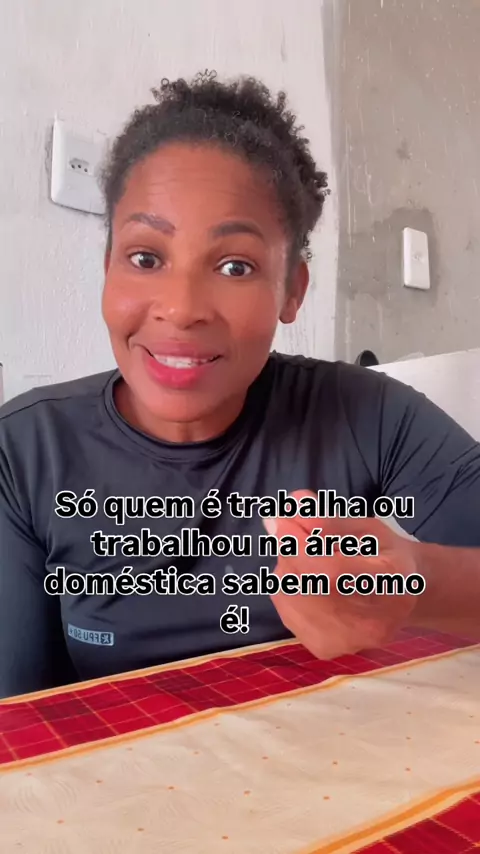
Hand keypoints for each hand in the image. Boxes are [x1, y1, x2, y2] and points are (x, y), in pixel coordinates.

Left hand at [265, 490, 420, 659]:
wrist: (403, 596)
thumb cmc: (385, 555)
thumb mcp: (366, 528)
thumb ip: (330, 519)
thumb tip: (293, 504)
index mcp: (392, 582)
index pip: (332, 570)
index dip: (300, 544)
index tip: (285, 520)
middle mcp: (373, 623)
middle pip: (308, 584)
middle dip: (290, 550)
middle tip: (292, 530)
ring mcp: (347, 642)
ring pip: (291, 595)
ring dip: (287, 567)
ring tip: (307, 557)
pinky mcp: (324, 649)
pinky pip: (286, 609)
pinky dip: (287, 587)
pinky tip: (306, 579)